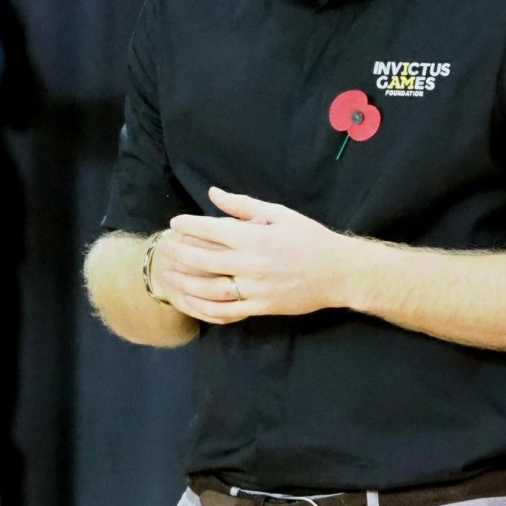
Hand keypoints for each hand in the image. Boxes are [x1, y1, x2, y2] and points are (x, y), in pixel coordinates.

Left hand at [156, 188, 351, 323]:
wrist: (339, 273)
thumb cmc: (311, 239)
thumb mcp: (281, 214)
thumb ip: (244, 206)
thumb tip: (214, 194)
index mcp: (257, 238)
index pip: (213, 230)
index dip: (189, 226)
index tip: (175, 223)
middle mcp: (252, 265)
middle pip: (204, 260)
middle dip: (180, 253)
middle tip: (166, 248)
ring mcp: (256, 289)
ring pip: (211, 289)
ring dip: (186, 283)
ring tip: (170, 275)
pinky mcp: (261, 307)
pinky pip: (227, 312)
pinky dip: (205, 308)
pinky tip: (191, 302)